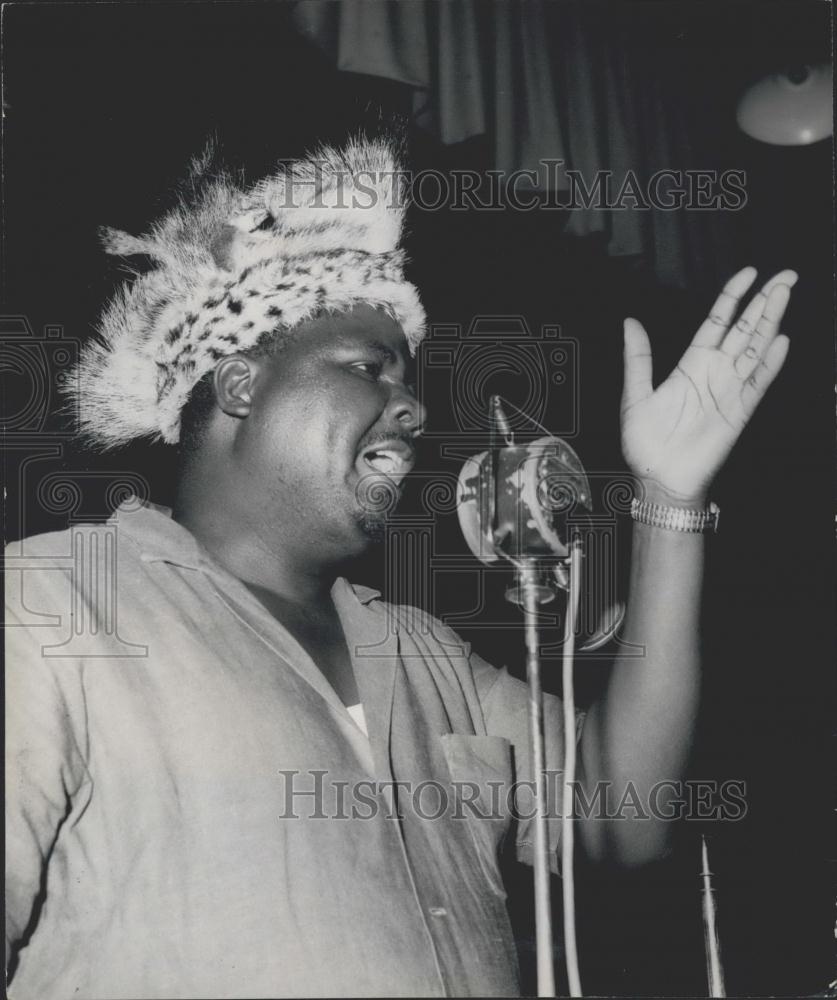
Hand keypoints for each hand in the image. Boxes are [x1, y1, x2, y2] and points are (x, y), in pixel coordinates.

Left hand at [621, 267, 794, 504]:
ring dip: (771, 321)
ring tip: (785, 293)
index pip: (718, 321)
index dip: (733, 296)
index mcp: (691, 365)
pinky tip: (781, 340)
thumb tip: (630, 322)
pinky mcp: (738, 411)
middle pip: (745, 329)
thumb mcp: (634, 394)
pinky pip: (757, 383)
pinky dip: (770, 363)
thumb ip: (638, 357)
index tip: (750, 273)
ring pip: (756, 348)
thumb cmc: (645, 443)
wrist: (659, 478)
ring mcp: (730, 390)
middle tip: (785, 275)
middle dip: (765, 301)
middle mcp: (715, 373)